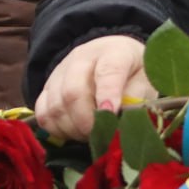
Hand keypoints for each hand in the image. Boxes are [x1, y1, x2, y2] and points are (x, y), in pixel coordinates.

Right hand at [34, 35, 154, 140]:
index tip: (111, 114)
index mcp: (113, 52)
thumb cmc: (132, 73)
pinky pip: (42, 113)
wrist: (111, 57)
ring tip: (90, 134)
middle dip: (86, 121)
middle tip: (100, 135)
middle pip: (72, 91)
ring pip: (55, 106)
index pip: (108, 71)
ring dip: (72, 128)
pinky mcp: (47, 88)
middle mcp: (81, 58)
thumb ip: (137, 99)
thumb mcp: (146, 81)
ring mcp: (60, 72)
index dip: (108, 95)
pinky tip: (73, 132)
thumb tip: (122, 122)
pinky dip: (56, 129)